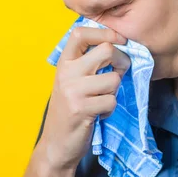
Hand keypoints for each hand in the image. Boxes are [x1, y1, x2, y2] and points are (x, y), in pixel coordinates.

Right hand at [36, 27, 130, 171]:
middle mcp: (66, 73)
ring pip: (114, 79)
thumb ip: (88, 63)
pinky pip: (111, 101)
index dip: (104, 32)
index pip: (80, 33)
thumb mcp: (72, 81)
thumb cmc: (70, 110)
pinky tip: (97, 114)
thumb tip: (119, 45)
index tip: (119, 39)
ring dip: (114, 92)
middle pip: (107, 50)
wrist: (56, 144)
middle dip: (122, 61)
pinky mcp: (81, 109)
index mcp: (64, 62)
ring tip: (101, 100)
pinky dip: (109, 109)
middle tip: (118, 73)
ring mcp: (73, 90)